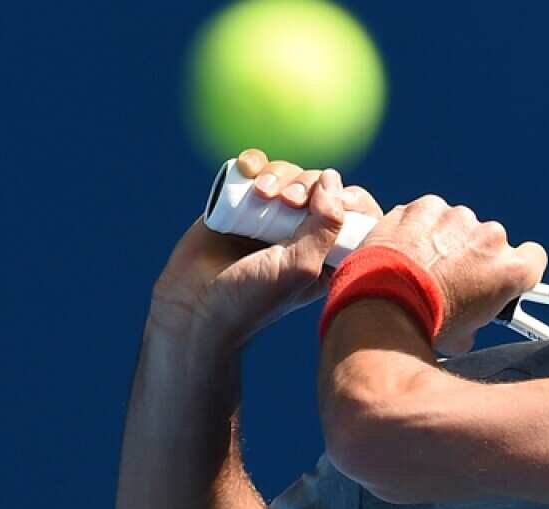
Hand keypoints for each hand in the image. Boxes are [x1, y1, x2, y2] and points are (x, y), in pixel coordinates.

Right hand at [150, 149, 382, 350]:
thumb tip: (333, 180)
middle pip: (320, 186)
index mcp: (328, 252)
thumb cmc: (251, 298)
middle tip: (288, 201)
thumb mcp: (301, 266)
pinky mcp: (240, 201)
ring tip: (262, 194)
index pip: (355, 213)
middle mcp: (302, 231)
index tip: (341, 201)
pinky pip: (255, 168)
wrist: (194, 304)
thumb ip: (326, 225)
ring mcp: (271, 215)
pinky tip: (248, 172)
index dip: (351, 198)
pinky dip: (254, 163)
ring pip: (288, 173)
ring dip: (279, 174)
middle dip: (308, 184)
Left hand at [358, 196, 546, 353]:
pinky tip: (403, 248)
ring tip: (419, 264)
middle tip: (448, 277)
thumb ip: (479, 316)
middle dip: (472, 255)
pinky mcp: (426, 206)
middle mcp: (491, 238)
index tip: (499, 274)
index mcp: (511, 269)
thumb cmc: (426, 323)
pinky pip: (427, 213)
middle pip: (490, 241)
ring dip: (444, 238)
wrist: (384, 305)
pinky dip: (417, 226)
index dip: (516, 266)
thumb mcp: (465, 335)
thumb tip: (468, 323)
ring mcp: (458, 218)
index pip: (533, 257)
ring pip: (457, 224)